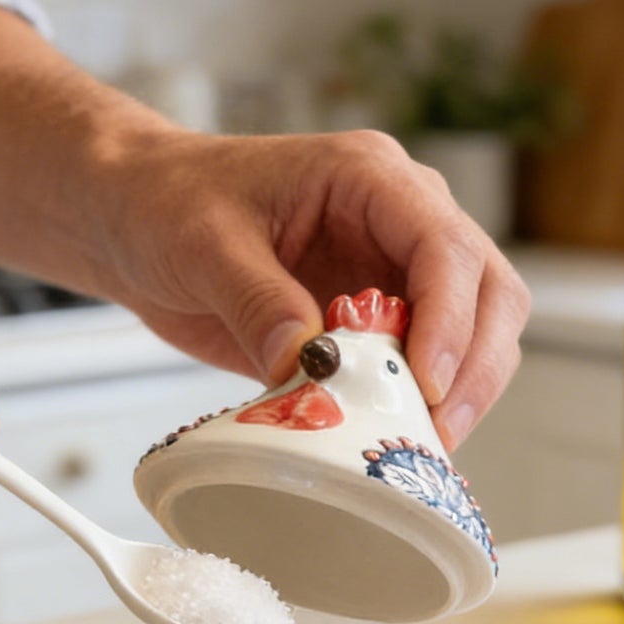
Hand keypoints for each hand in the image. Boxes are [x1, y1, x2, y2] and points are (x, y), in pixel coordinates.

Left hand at [93, 128, 529, 450]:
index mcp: (369, 178)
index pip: (445, 245)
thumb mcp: (204, 245)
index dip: (449, 319)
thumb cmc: (168, 203)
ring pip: (474, 336)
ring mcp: (390, 275)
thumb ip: (258, 302)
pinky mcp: (371, 327)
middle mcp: (398, 222)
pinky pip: (418, 370)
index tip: (425, 382)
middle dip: (474, 367)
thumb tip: (307, 365)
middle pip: (489, 293)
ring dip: (458, 394)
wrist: (134, 221)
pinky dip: (416, 409)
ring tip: (413, 445)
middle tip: (435, 431)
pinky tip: (388, 439)